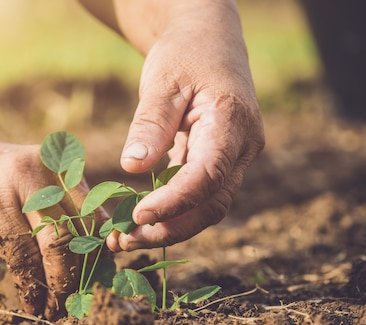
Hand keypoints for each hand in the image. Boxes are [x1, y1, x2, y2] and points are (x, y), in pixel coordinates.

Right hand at [0, 132, 94, 319]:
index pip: (94, 218)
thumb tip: (86, 269)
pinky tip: (30, 302)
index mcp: (59, 167)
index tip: (92, 285)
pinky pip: (20, 257)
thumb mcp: (27, 189)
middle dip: (79, 277)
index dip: (97, 258)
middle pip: (78, 233)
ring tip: (53, 311)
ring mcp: (15, 187)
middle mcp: (43, 172)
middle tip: (73, 304)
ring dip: (56, 288)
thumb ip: (54, 219)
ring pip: (54, 247)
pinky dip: (30, 286)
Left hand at [106, 21, 264, 251]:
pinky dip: (169, 212)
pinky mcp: (215, 164)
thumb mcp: (162, 80)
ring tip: (124, 238)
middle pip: (212, 205)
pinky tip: (137, 220)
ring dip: (168, 228)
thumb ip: (151, 124)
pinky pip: (196, 197)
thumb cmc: (186, 54)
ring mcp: (232, 159)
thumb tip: (132, 166)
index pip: (208, 176)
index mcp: (233, 124)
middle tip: (124, 241)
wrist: (208, 42)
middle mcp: (241, 149)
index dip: (174, 202)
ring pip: (206, 208)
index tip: (138, 214)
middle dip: (170, 229)